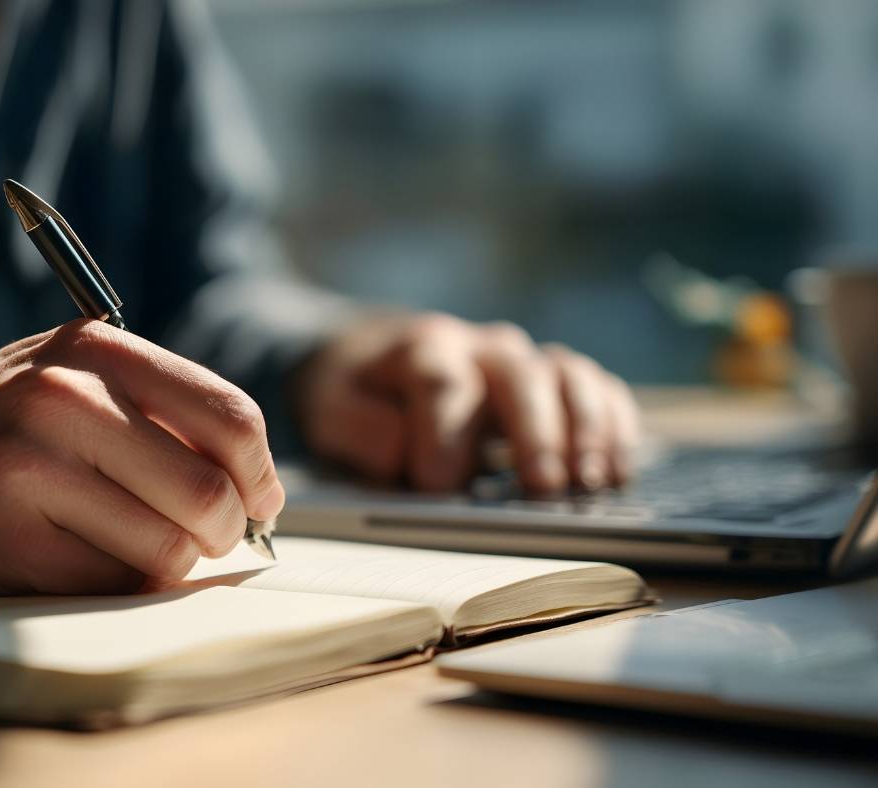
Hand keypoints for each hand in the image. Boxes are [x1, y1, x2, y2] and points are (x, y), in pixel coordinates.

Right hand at [0, 319, 283, 594]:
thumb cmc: (13, 424)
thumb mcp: (85, 381)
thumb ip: (168, 413)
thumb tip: (259, 485)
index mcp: (104, 352)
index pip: (232, 417)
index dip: (261, 473)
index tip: (261, 500)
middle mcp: (67, 399)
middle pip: (210, 492)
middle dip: (227, 530)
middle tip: (214, 536)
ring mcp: (31, 465)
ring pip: (170, 546)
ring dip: (176, 560)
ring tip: (148, 544)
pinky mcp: (7, 534)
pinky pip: (116, 582)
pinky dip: (124, 582)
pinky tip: (93, 557)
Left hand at [293, 313, 639, 492]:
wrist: (378, 358)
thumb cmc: (357, 391)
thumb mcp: (332, 408)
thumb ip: (360, 428)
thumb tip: (405, 454)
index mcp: (425, 349)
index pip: (443, 382)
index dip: (444, 434)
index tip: (439, 487)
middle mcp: (482, 347)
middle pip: (520, 376)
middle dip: (535, 433)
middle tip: (543, 488)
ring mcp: (524, 360)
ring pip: (568, 376)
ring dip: (586, 428)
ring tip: (590, 482)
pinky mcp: (552, 379)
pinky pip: (597, 388)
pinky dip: (615, 423)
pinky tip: (618, 468)